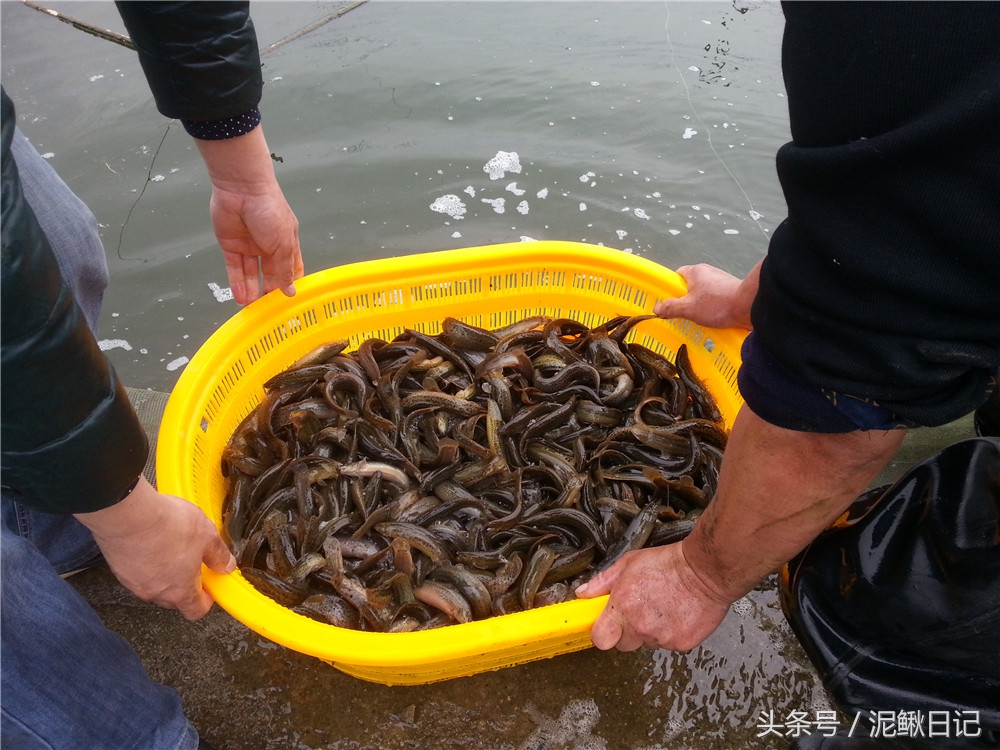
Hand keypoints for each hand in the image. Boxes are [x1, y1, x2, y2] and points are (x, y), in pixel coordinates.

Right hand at [74, 476, 236, 619]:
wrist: (127, 514)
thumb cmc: (167, 525)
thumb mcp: (206, 535)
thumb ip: (218, 554)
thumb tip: (227, 566)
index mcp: (180, 590)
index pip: (195, 610)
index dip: (205, 601)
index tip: (210, 587)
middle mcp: (155, 592)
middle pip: (174, 599)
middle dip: (185, 585)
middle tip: (193, 563)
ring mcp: (134, 582)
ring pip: (154, 585)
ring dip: (164, 573)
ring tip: (172, 548)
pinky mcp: (119, 569)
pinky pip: (137, 572)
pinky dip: (146, 563)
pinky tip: (153, 543)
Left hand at [209, 181, 302, 304]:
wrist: (241, 189)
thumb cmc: (270, 211)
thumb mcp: (284, 244)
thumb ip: (285, 269)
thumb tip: (291, 291)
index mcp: (287, 243)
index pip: (291, 269)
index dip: (290, 284)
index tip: (288, 302)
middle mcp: (268, 246)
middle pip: (269, 274)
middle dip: (268, 291)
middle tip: (268, 310)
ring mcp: (249, 246)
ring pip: (251, 273)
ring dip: (252, 290)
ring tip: (252, 309)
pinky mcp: (231, 245)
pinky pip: (234, 268)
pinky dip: (237, 283)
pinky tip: (240, 298)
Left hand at [576, 541, 731, 651]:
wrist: (706, 571)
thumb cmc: (668, 564)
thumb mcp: (628, 564)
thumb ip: (602, 582)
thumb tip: (583, 593)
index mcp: (623, 607)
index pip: (600, 639)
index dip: (602, 634)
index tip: (605, 625)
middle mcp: (641, 626)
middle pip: (623, 645)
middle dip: (627, 632)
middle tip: (638, 611)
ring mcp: (662, 638)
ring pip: (647, 643)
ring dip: (650, 631)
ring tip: (661, 607)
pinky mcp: (682, 644)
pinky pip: (669, 644)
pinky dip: (671, 633)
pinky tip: (676, 613)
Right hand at [653, 261, 759, 329]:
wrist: (750, 307)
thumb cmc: (718, 304)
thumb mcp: (688, 309)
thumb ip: (670, 308)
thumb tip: (657, 309)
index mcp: (695, 272)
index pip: (677, 275)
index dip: (671, 288)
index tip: (670, 302)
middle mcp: (708, 273)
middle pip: (690, 286)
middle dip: (686, 300)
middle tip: (684, 313)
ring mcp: (721, 281)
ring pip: (703, 294)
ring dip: (700, 306)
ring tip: (700, 318)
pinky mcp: (730, 291)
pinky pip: (715, 299)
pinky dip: (713, 308)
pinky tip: (713, 319)